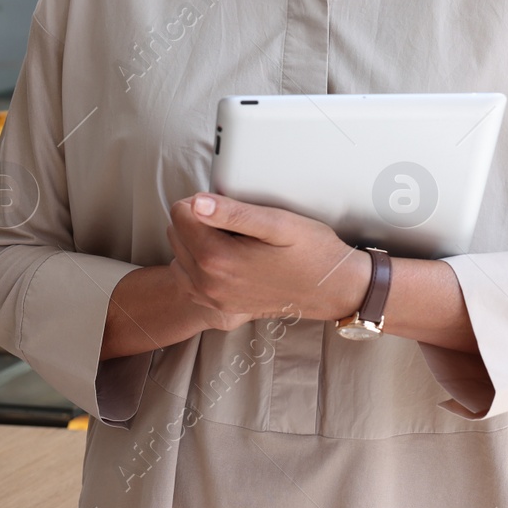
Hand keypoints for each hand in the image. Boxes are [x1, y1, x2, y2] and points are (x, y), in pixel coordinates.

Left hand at [166, 192, 371, 322]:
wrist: (332, 289)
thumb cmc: (311, 252)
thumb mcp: (277, 223)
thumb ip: (234, 213)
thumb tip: (197, 203)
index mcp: (218, 259)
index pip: (180, 214)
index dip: (200, 200)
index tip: (225, 203)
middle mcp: (209, 284)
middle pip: (175, 233)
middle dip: (196, 220)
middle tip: (232, 220)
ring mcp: (213, 300)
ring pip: (179, 256)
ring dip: (195, 242)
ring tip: (229, 237)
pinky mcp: (219, 307)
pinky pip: (188, 280)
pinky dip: (198, 264)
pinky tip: (226, 257)